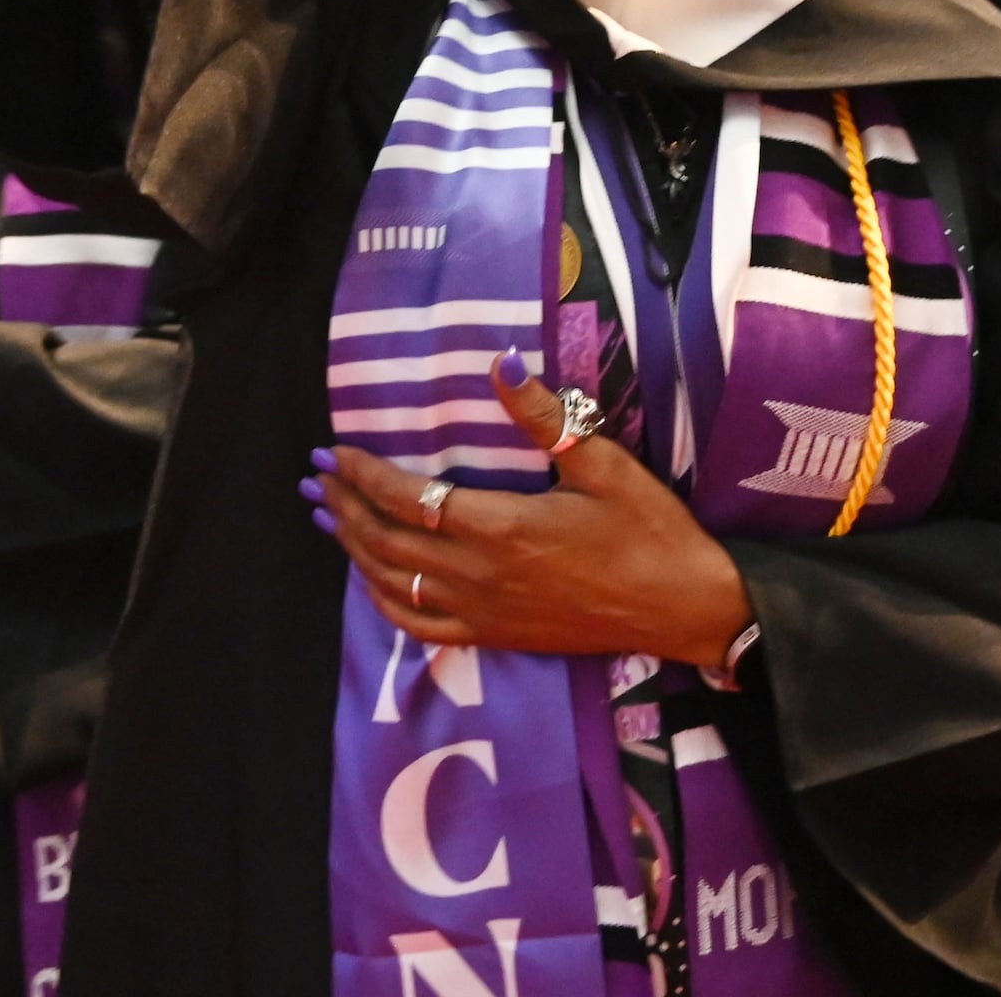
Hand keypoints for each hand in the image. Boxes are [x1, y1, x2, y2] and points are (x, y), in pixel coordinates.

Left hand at [307, 354, 753, 669]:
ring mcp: (483, 612)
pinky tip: (373, 580)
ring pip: (393, 583)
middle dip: (344, 506)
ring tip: (327, 518)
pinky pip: (420, 625)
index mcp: (501, 528)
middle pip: (386, 541)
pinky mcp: (495, 636)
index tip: (334, 450)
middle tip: (316, 477)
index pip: (410, 498)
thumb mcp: (604, 465)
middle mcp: (479, 575)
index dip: (365, 474)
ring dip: (353, 549)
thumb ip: (543, 416)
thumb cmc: (649, 532)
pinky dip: (385, 600)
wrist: (684, 608)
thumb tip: (499, 363)